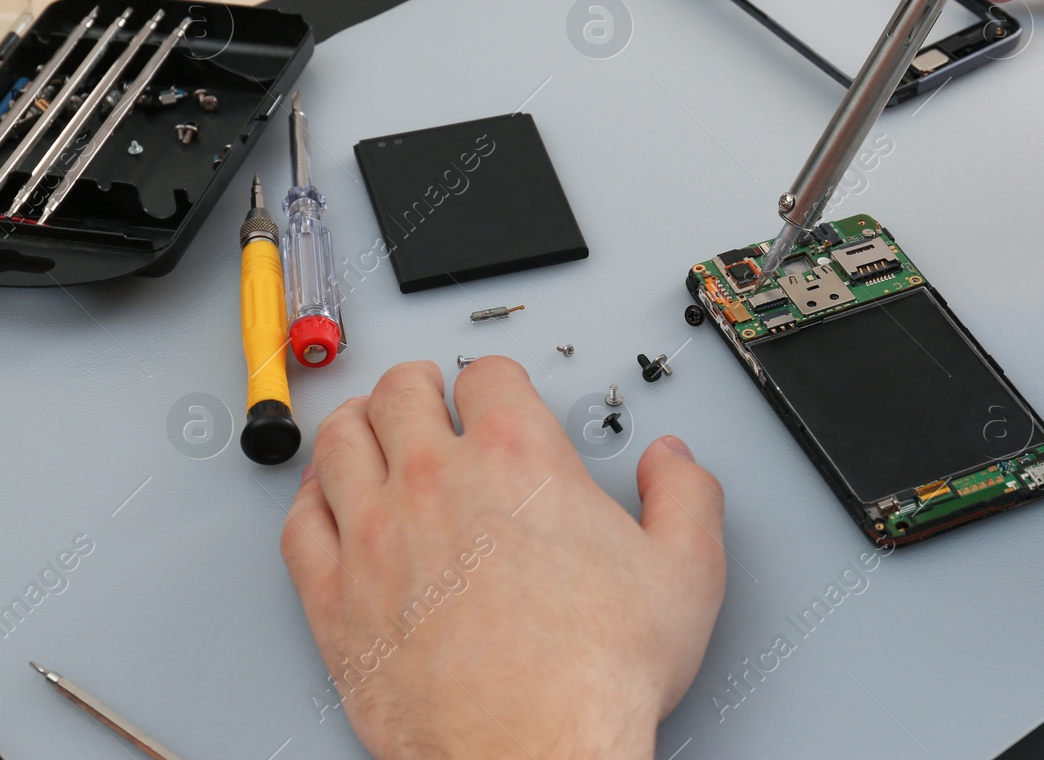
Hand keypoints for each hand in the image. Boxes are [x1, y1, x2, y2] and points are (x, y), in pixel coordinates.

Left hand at [280, 358, 726, 759]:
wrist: (536, 754)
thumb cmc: (596, 675)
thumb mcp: (686, 570)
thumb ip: (686, 495)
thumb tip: (672, 462)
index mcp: (518, 458)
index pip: (488, 376)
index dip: (496, 378)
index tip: (496, 390)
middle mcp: (437, 482)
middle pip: (401, 392)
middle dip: (417, 382)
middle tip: (424, 390)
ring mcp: (375, 537)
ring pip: (339, 443)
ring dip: (355, 422)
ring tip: (366, 423)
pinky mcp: (335, 599)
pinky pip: (300, 523)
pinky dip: (308, 497)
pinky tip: (322, 497)